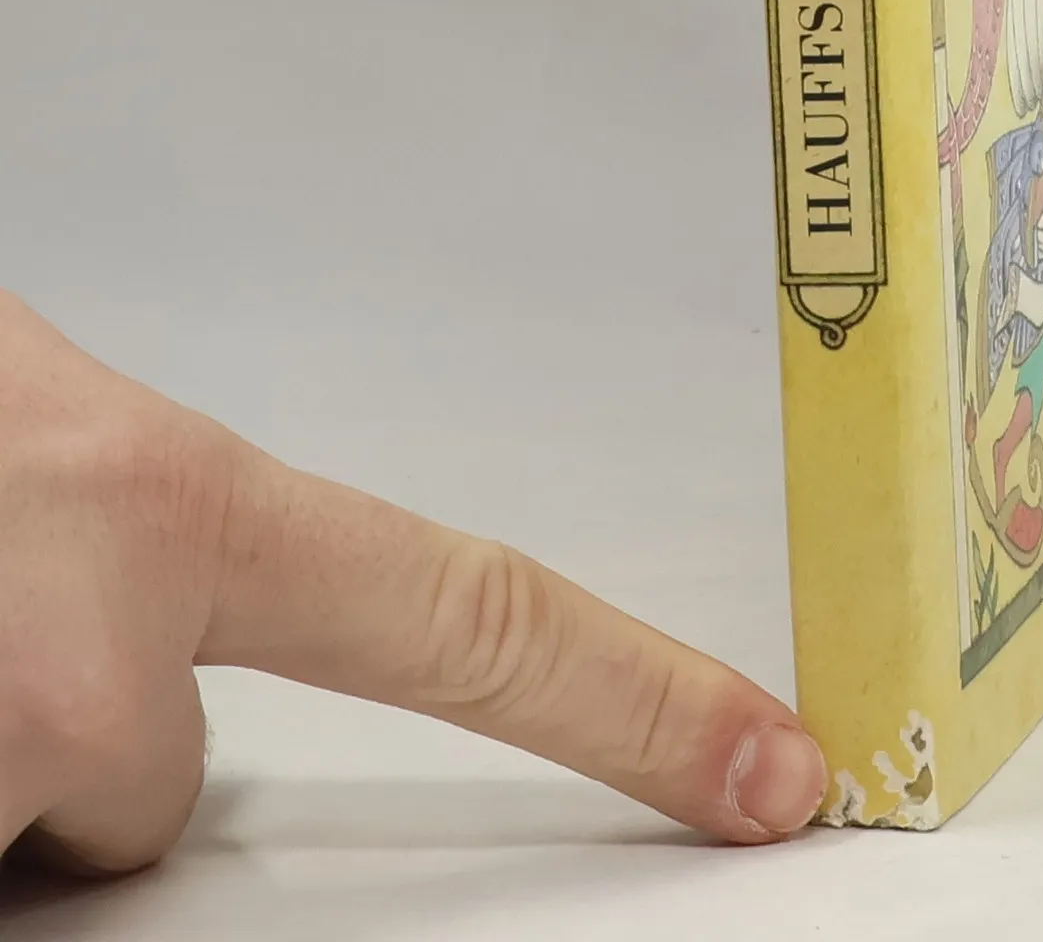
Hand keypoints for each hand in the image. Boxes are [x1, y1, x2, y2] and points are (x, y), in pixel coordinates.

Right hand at [0, 291, 823, 877]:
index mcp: (163, 497)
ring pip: (49, 819)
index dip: (637, 705)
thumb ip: (146, 520)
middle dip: (85, 728)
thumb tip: (162, 616)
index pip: (473, 622)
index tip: (771, 768)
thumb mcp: (25, 419)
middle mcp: (85, 642)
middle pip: (168, 781)